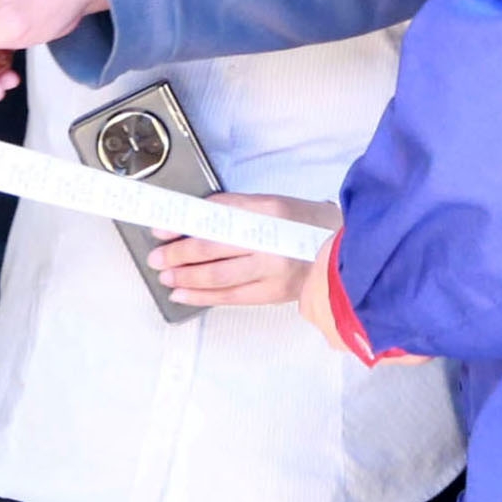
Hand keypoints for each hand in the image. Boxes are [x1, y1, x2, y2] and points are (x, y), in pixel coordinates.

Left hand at [150, 194, 338, 309]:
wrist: (345, 251)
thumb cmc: (306, 224)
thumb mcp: (273, 203)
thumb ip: (236, 208)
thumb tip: (194, 216)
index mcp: (270, 211)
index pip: (216, 217)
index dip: (184, 224)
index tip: (160, 228)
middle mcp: (271, 241)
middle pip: (212, 248)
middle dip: (178, 254)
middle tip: (156, 257)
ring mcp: (272, 271)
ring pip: (218, 276)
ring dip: (186, 277)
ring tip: (165, 276)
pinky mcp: (273, 294)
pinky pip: (231, 297)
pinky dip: (203, 297)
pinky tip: (183, 295)